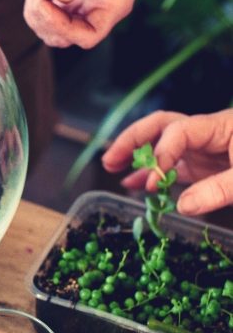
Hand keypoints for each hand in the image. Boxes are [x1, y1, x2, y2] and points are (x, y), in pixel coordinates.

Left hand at [24, 0, 166, 48]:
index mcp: (114, 6)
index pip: (88, 36)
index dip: (63, 28)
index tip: (46, 4)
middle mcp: (98, 12)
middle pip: (64, 36)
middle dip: (43, 18)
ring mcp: (83, 7)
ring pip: (51, 29)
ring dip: (35, 12)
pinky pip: (47, 15)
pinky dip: (35, 4)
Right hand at [102, 108, 232, 214]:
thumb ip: (218, 190)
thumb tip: (183, 206)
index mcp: (221, 127)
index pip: (178, 131)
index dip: (160, 155)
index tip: (152, 183)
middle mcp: (207, 133)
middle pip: (160, 126)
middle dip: (132, 141)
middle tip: (110, 160)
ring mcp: (203, 149)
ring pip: (160, 143)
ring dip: (134, 153)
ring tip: (111, 166)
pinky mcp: (203, 165)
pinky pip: (170, 166)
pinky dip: (149, 173)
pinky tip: (131, 183)